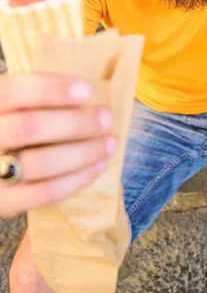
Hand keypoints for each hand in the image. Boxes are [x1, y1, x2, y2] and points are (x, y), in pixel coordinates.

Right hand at [0, 73, 115, 218]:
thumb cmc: (14, 125)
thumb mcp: (18, 105)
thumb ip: (39, 96)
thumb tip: (83, 94)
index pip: (14, 91)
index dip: (51, 90)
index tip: (86, 91)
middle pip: (29, 128)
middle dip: (75, 123)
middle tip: (105, 118)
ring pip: (40, 163)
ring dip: (83, 153)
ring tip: (108, 144)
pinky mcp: (2, 202)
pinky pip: (44, 193)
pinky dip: (77, 179)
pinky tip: (97, 166)